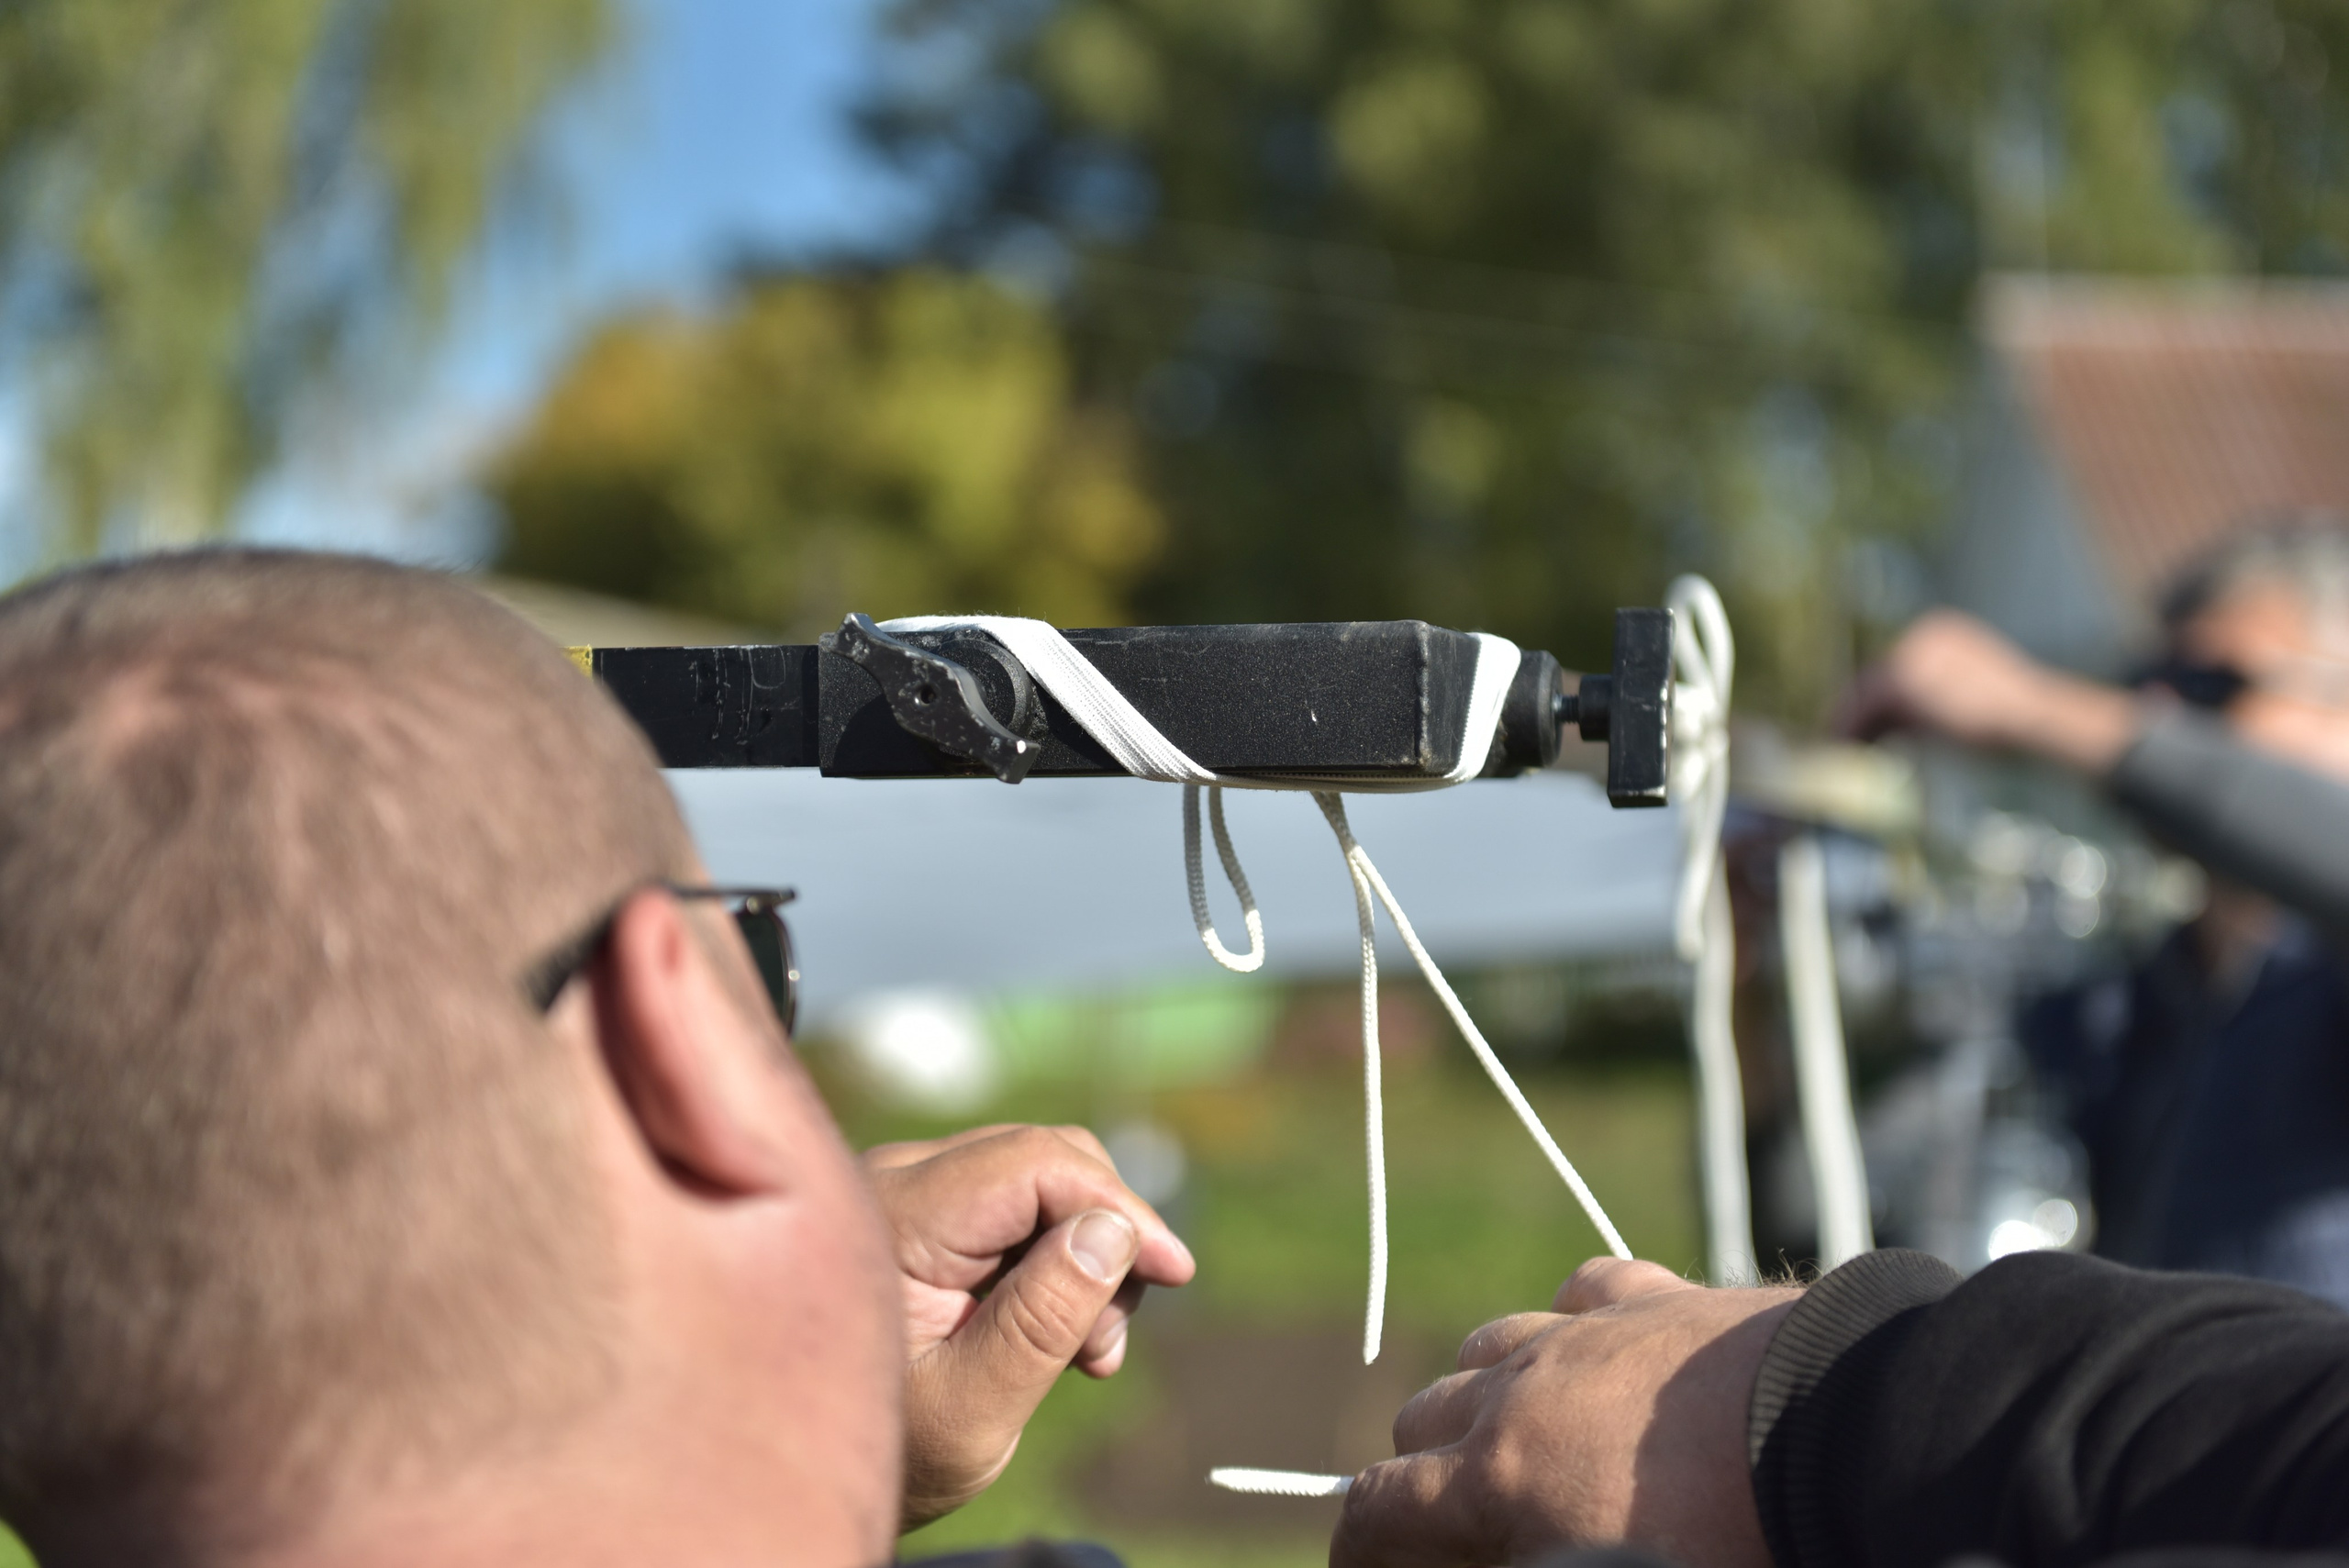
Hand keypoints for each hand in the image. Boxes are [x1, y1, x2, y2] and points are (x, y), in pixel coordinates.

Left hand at [864, 1124, 1194, 1528]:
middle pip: (1048, 1158)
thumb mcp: (971, 1410)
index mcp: (895, 1219)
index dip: (1119, 1208)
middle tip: (1107, 1342)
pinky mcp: (930, 1211)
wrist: (813, 1468)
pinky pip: (1022, 1203)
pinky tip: (1061, 1335)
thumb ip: (1039, 1322)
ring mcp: (911, 1189)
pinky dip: (1060, 1260)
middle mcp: (897, 1178)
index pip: (1035, 1164)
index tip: (1176, 1272)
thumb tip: (1113, 1231)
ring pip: (1045, 1177)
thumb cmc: (888, 1452)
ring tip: (1085, 1353)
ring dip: (1088, 1256)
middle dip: (1106, 1238)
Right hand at [1332, 1258, 1799, 1567]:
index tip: (1366, 1567)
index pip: (1380, 1507)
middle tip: (1461, 1528)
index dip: (1359, 1547)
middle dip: (1418, 1474)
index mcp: (1499, 1474)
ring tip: (1518, 1439)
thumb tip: (1504, 1551)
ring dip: (1481, 1394)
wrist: (1845, 1433)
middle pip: (1419, 1418)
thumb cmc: (1731, 1539)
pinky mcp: (1658, 1296)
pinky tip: (1595, 1350)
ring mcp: (1588, 1333)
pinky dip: (1574, 1324)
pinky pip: (1584, 1292)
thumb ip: (1525, 1562)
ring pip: (1487, 1343)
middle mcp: (1522, 1389)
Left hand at [1840, 610, 2139, 773]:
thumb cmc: (2020, 719)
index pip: (1896, 665)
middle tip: (1843, 735)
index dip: (1876, 697)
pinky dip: (1851, 728)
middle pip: (1877, 675)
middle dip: (1859, 709)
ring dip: (1851, 721)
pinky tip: (1844, 748)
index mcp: (1943, 633)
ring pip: (1866, 692)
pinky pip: (1864, 708)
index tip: (1867, 721)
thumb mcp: (1975, 697)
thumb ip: (1941, 698)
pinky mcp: (1903, 682)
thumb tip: (1910, 721)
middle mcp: (1923, 636)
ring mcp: (1912, 656)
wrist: (2037, 717)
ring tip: (1841, 747)